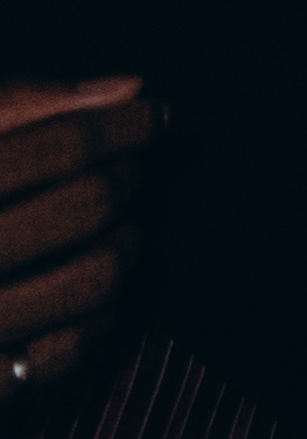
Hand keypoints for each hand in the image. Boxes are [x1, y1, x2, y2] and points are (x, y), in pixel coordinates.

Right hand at [0, 77, 151, 414]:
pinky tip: (100, 297)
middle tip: (136, 174)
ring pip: (96, 276)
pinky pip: (70, 349)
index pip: (57, 148)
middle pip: (87, 205)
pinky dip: (103, 317)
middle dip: (130, 181)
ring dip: (133, 246)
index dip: (123, 126)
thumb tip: (129, 90)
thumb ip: (19, 108)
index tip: (156, 115)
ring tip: (129, 232)